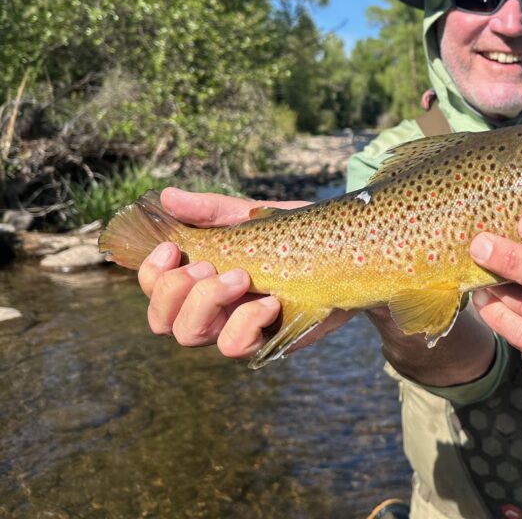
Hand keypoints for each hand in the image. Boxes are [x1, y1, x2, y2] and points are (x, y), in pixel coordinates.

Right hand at [137, 187, 347, 359]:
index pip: (153, 289)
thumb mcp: (251, 216)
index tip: (171, 248)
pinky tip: (270, 301)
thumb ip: (211, 211)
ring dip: (206, 302)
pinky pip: (236, 346)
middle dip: (175, 290)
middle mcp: (213, 308)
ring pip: (192, 335)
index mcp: (201, 278)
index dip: (150, 273)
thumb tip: (166, 197)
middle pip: (163, 321)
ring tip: (240, 276)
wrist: (348, 251)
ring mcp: (238, 326)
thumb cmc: (296, 233)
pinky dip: (245, 322)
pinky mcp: (268, 341)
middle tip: (209, 264)